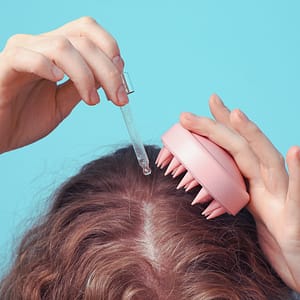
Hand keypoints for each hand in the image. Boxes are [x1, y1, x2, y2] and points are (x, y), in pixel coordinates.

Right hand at [0, 16, 127, 153]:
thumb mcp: (63, 103)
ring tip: (92, 101)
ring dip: (86, 75)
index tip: (123, 81)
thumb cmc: (25, 118)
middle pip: (83, 38)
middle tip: (119, 98)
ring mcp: (22, 53)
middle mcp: (40, 45)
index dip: (111, 51)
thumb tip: (110, 77)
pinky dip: (47, 67)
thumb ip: (83, 87)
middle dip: (109, 70)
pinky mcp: (4, 67)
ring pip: (62, 46)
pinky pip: (27, 56)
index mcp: (56, 52)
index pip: (88, 32)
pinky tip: (57, 81)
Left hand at [180, 94, 299, 291]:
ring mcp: (282, 196)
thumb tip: (203, 182)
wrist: (295, 261)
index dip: (219, 124)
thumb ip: (232, 190)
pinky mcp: (294, 217)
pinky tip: (294, 152)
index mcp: (254, 178)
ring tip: (237, 115)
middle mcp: (269, 181)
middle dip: (221, 125)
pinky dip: (297, 173)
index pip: (234, 145)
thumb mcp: (247, 208)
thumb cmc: (272, 233)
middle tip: (198, 107)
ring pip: (270, 161)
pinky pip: (296, 194)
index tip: (203, 105)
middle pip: (244, 147)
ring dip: (254, 137)